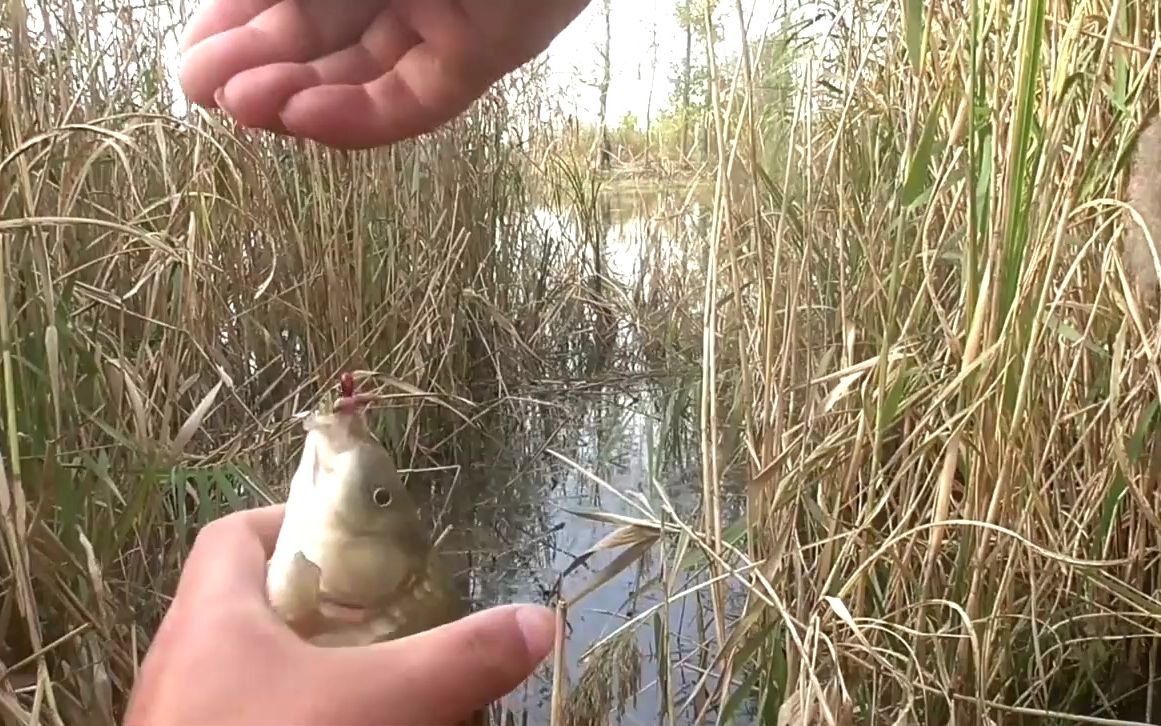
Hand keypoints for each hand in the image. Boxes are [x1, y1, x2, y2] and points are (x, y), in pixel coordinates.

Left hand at [123, 505, 554, 725]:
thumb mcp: (378, 704)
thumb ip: (457, 659)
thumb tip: (538, 622)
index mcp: (210, 618)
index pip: (234, 534)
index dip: (293, 522)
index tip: (356, 542)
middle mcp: (180, 664)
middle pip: (245, 605)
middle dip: (318, 606)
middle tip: (383, 618)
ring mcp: (178, 721)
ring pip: (243, 672)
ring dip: (307, 668)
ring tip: (370, 682)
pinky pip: (241, 717)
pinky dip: (293, 714)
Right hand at [177, 0, 590, 148]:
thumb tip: (237, 5)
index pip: (294, 2)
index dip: (239, 27)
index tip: (191, 55)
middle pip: (321, 39)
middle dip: (258, 65)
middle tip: (198, 90)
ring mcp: (445, 18)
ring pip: (364, 75)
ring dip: (299, 97)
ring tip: (237, 105)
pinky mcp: (487, 51)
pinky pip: (419, 97)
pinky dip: (363, 115)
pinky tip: (302, 118)